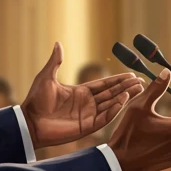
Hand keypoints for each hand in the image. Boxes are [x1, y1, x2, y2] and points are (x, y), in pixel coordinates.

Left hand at [20, 42, 143, 147]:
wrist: (29, 121)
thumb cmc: (35, 100)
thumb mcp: (47, 77)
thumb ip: (55, 61)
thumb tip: (58, 43)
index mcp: (80, 92)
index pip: (104, 85)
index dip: (118, 80)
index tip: (132, 74)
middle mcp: (87, 104)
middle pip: (112, 94)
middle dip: (126, 87)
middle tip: (142, 81)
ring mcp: (88, 116)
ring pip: (111, 105)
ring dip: (125, 97)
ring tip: (138, 89)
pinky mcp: (86, 127)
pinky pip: (104, 118)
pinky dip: (115, 110)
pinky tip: (124, 100)